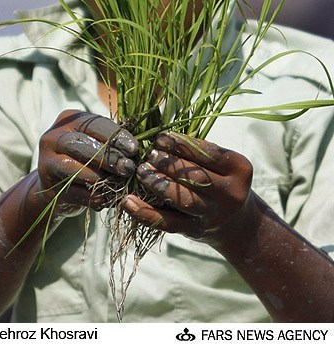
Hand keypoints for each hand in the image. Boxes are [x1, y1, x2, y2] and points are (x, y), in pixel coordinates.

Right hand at [37, 110, 137, 215]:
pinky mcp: (47, 187)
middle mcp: (53, 137)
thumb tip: (142, 145)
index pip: (94, 124)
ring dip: (100, 178)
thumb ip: (114, 140)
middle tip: (128, 168)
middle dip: (109, 157)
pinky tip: (107, 198)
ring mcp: (46, 162)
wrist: (58, 186)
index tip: (134, 149)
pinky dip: (93, 196)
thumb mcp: (98, 142)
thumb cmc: (87, 158)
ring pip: (74, 168)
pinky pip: (73, 192)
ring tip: (118, 183)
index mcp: (69, 119)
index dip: (116, 136)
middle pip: (82, 145)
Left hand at [121, 132, 252, 244]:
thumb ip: (198, 151)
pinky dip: (145, 212)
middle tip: (149, 154)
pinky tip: (128, 201)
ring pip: (183, 199)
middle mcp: (231, 193)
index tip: (160, 137)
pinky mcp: (195, 230)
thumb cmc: (221, 180)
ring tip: (141, 171)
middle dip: (168, 163)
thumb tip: (157, 136)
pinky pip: (167, 223)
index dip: (182, 144)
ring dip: (158, 183)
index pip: (208, 152)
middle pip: (196, 176)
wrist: (237, 222)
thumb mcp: (221, 163)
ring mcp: (213, 214)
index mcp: (239, 168)